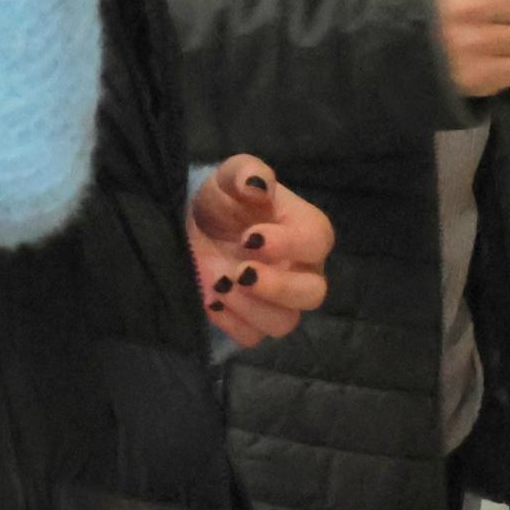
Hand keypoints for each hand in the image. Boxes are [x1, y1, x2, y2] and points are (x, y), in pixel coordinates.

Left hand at [188, 156, 334, 342]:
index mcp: (304, 231)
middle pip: (313, 293)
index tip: (250, 238)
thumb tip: (257, 184)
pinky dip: (232, 324)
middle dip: (278, 287)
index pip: (317, 241)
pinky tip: (210, 301)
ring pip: (285, 322)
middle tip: (240, 273)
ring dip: (252, 308)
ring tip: (220, 285)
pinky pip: (253, 337)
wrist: (192, 226)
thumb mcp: (229, 177)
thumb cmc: (222, 201)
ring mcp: (278, 301)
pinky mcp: (251, 320)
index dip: (290, 244)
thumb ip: (246, 172)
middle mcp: (301, 270)